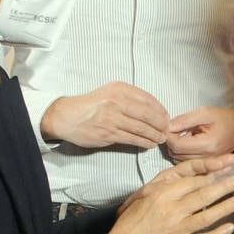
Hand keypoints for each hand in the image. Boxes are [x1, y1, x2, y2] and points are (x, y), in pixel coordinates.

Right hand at [41, 82, 168, 148]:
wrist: (67, 116)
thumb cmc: (91, 105)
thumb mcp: (110, 92)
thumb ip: (130, 98)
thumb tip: (153, 110)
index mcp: (119, 89)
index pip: (147, 99)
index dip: (160, 109)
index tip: (166, 116)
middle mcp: (116, 101)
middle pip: (147, 114)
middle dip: (161, 123)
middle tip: (166, 129)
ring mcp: (112, 118)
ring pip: (141, 128)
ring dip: (154, 135)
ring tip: (160, 138)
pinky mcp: (108, 133)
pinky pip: (131, 139)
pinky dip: (143, 142)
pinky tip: (149, 144)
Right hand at [108, 157, 233, 233]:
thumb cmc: (129, 222)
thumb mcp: (141, 197)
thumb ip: (162, 187)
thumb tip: (181, 179)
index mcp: (162, 195)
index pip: (191, 182)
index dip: (209, 175)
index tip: (221, 170)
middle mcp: (173, 211)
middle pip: (204, 195)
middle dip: (224, 186)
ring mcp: (179, 229)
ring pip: (208, 216)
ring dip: (225, 207)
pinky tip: (230, 227)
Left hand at [166, 106, 233, 160]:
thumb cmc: (225, 119)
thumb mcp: (205, 113)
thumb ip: (184, 120)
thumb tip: (167, 127)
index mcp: (207, 144)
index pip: (177, 145)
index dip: (169, 135)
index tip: (172, 127)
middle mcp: (207, 158)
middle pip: (175, 154)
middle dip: (172, 142)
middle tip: (179, 130)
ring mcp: (208, 164)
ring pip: (179, 160)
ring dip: (178, 149)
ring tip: (186, 137)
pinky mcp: (207, 167)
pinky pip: (187, 163)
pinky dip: (183, 154)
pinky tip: (190, 145)